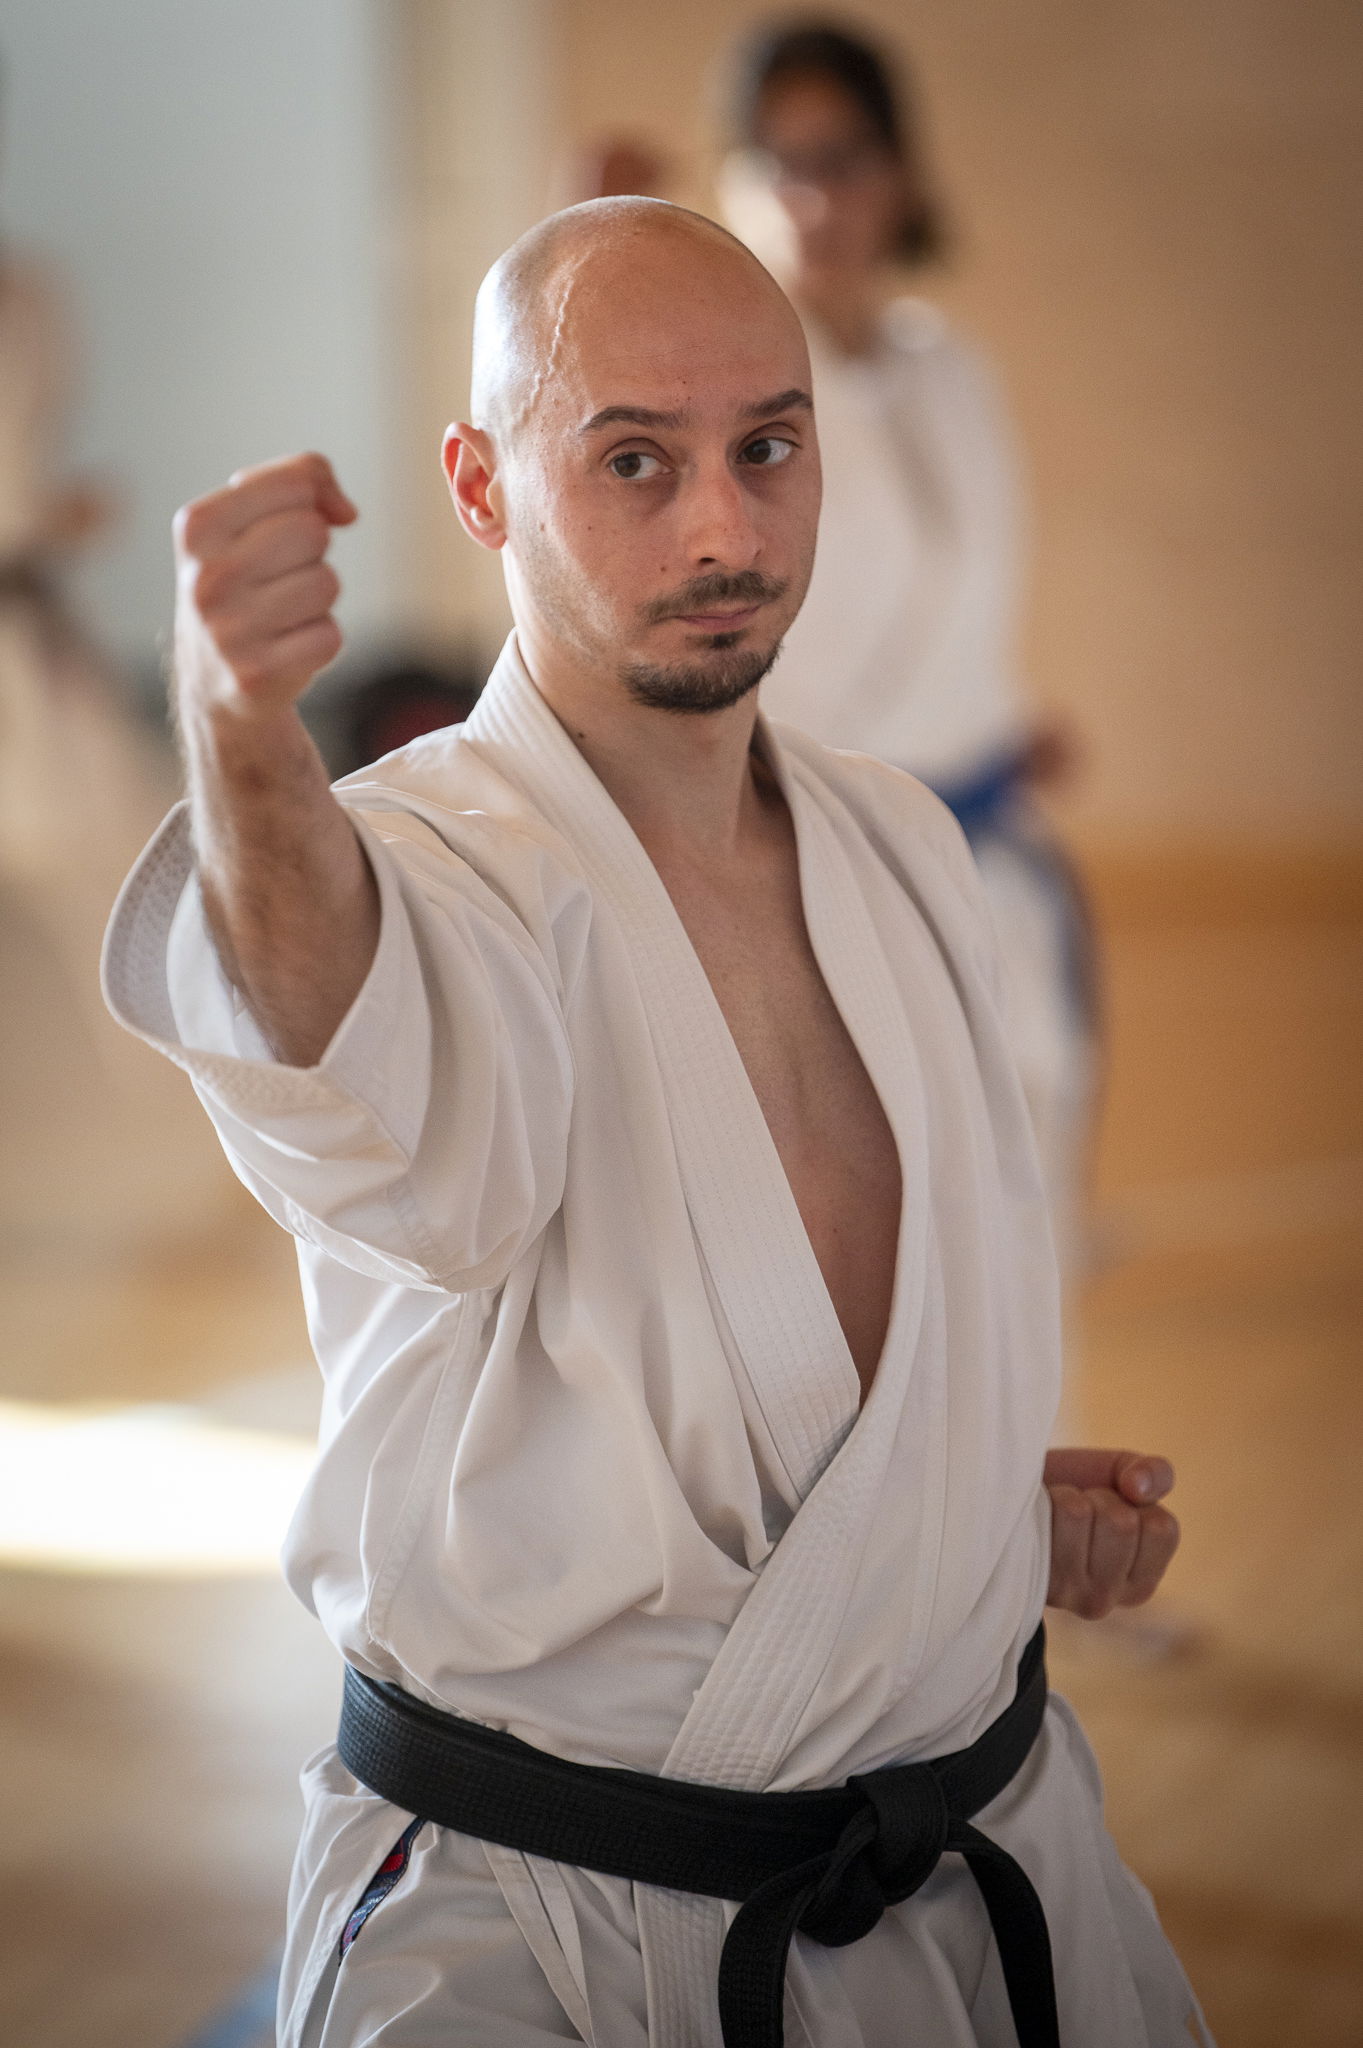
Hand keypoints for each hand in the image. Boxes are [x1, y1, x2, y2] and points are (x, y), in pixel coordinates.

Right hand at [173, 452, 356, 716]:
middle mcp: (206, 577)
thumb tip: (345, 512)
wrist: (211, 678)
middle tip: (282, 577)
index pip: (295, 483)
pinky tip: (287, 647)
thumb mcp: (246, 520)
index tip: (307, 519)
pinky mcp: (257, 674)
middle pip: (313, 532)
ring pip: (326, 583)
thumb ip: (300, 482)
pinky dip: (321, 640)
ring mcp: (228, 630)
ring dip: (319, 599)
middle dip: (313, 552)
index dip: (317, 498)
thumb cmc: (243, 583)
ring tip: (283, 613)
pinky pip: (330, 636)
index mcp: (198, 526)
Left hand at [1043, 1448, 1179, 1619]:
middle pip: (1121, 1523)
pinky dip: (1045, 1498)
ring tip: (1055, 1514)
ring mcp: (1067, 1593)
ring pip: (1080, 1515)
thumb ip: (1155, 1474)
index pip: (1162, 1529)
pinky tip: (1037, 1520)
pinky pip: (1048, 1516)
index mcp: (1140, 1582)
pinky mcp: (1032, 1578)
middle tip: (1079, 1508)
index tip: (1114, 1506)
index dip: (1136, 1502)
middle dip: (1098, 1496)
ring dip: (1067, 1496)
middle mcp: (1107, 1598)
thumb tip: (1139, 1488)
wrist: (1008, 1494)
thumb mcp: (1124, 1474)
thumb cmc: (1074, 1487)